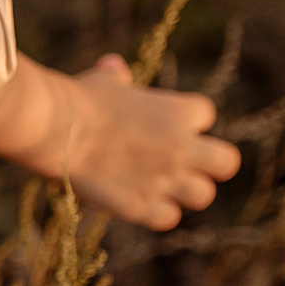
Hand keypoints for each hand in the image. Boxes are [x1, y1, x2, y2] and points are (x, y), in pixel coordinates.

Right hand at [0, 53, 241, 230]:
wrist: (57, 130)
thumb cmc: (78, 100)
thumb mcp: (104, 81)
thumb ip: (118, 77)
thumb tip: (115, 66)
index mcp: (180, 112)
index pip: (205, 116)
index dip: (186, 123)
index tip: (162, 127)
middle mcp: (182, 148)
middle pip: (226, 163)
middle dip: (209, 165)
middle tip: (181, 166)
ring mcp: (165, 179)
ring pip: (203, 195)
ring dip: (183, 193)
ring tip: (156, 188)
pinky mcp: (141, 206)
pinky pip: (168, 219)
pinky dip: (155, 213)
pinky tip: (134, 203)